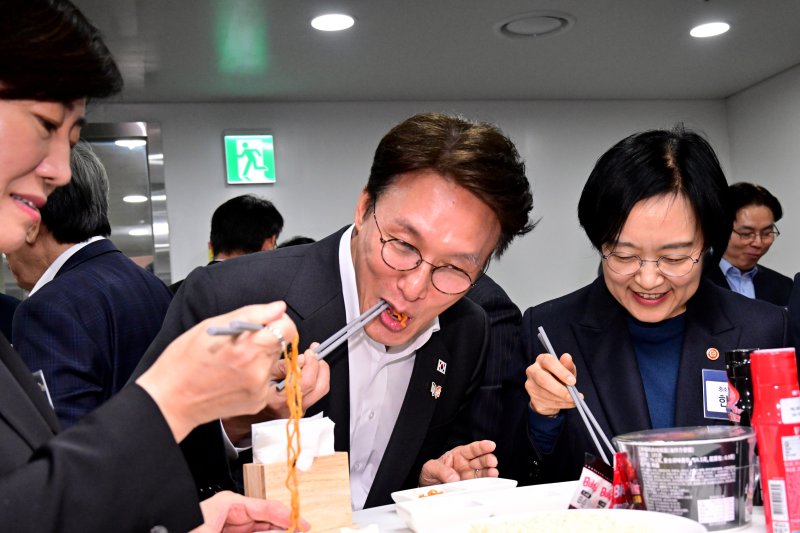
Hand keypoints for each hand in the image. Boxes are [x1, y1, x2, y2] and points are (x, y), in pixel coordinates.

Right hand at [137, 301, 297, 441]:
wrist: (169, 400)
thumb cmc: (183, 360)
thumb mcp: (211, 326)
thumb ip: (252, 314)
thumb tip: (279, 307)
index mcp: (246, 347)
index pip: (287, 328)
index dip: (278, 321)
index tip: (267, 322)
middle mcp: (257, 370)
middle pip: (279, 344)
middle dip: (265, 339)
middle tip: (240, 342)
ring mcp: (258, 389)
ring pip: (272, 362)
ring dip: (260, 357)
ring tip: (233, 361)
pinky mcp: (257, 402)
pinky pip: (266, 380)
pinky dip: (255, 375)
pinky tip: (233, 376)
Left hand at [190, 491, 309, 532]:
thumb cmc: (182, 530)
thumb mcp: (221, 532)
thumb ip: (253, 532)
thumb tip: (279, 531)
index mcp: (227, 504)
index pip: (264, 507)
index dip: (286, 515)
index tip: (301, 524)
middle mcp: (229, 514)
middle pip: (264, 520)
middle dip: (282, 527)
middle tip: (301, 530)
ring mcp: (227, 527)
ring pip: (258, 530)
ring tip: (292, 532)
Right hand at [223, 345, 330, 443]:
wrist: (241, 423)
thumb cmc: (246, 397)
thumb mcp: (259, 377)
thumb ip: (280, 367)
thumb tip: (299, 359)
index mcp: (280, 401)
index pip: (306, 382)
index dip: (310, 364)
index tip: (308, 352)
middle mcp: (292, 409)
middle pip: (319, 387)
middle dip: (320, 366)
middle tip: (315, 353)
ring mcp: (297, 412)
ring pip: (320, 392)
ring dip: (321, 373)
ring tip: (315, 360)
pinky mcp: (299, 412)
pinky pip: (314, 395)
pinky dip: (315, 380)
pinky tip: (308, 370)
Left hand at [419, 440, 497, 485]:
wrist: (427, 490)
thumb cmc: (430, 475)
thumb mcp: (430, 468)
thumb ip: (440, 470)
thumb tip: (454, 477)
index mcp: (458, 455)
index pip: (472, 449)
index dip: (482, 446)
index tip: (490, 445)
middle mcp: (466, 465)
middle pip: (480, 460)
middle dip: (488, 459)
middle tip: (492, 461)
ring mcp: (469, 477)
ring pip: (483, 472)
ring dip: (489, 472)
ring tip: (493, 472)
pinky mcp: (470, 488)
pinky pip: (479, 485)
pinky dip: (486, 484)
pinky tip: (490, 482)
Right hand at [525, 352, 577, 416]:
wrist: (552, 392)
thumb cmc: (561, 377)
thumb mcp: (567, 370)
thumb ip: (568, 365)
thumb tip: (567, 357)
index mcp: (542, 360)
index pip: (549, 362)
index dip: (561, 372)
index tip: (573, 381)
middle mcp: (532, 370)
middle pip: (543, 379)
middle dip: (559, 389)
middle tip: (573, 396)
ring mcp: (531, 385)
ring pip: (546, 394)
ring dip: (562, 399)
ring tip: (574, 400)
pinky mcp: (533, 398)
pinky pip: (548, 403)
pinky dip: (561, 404)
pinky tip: (569, 403)